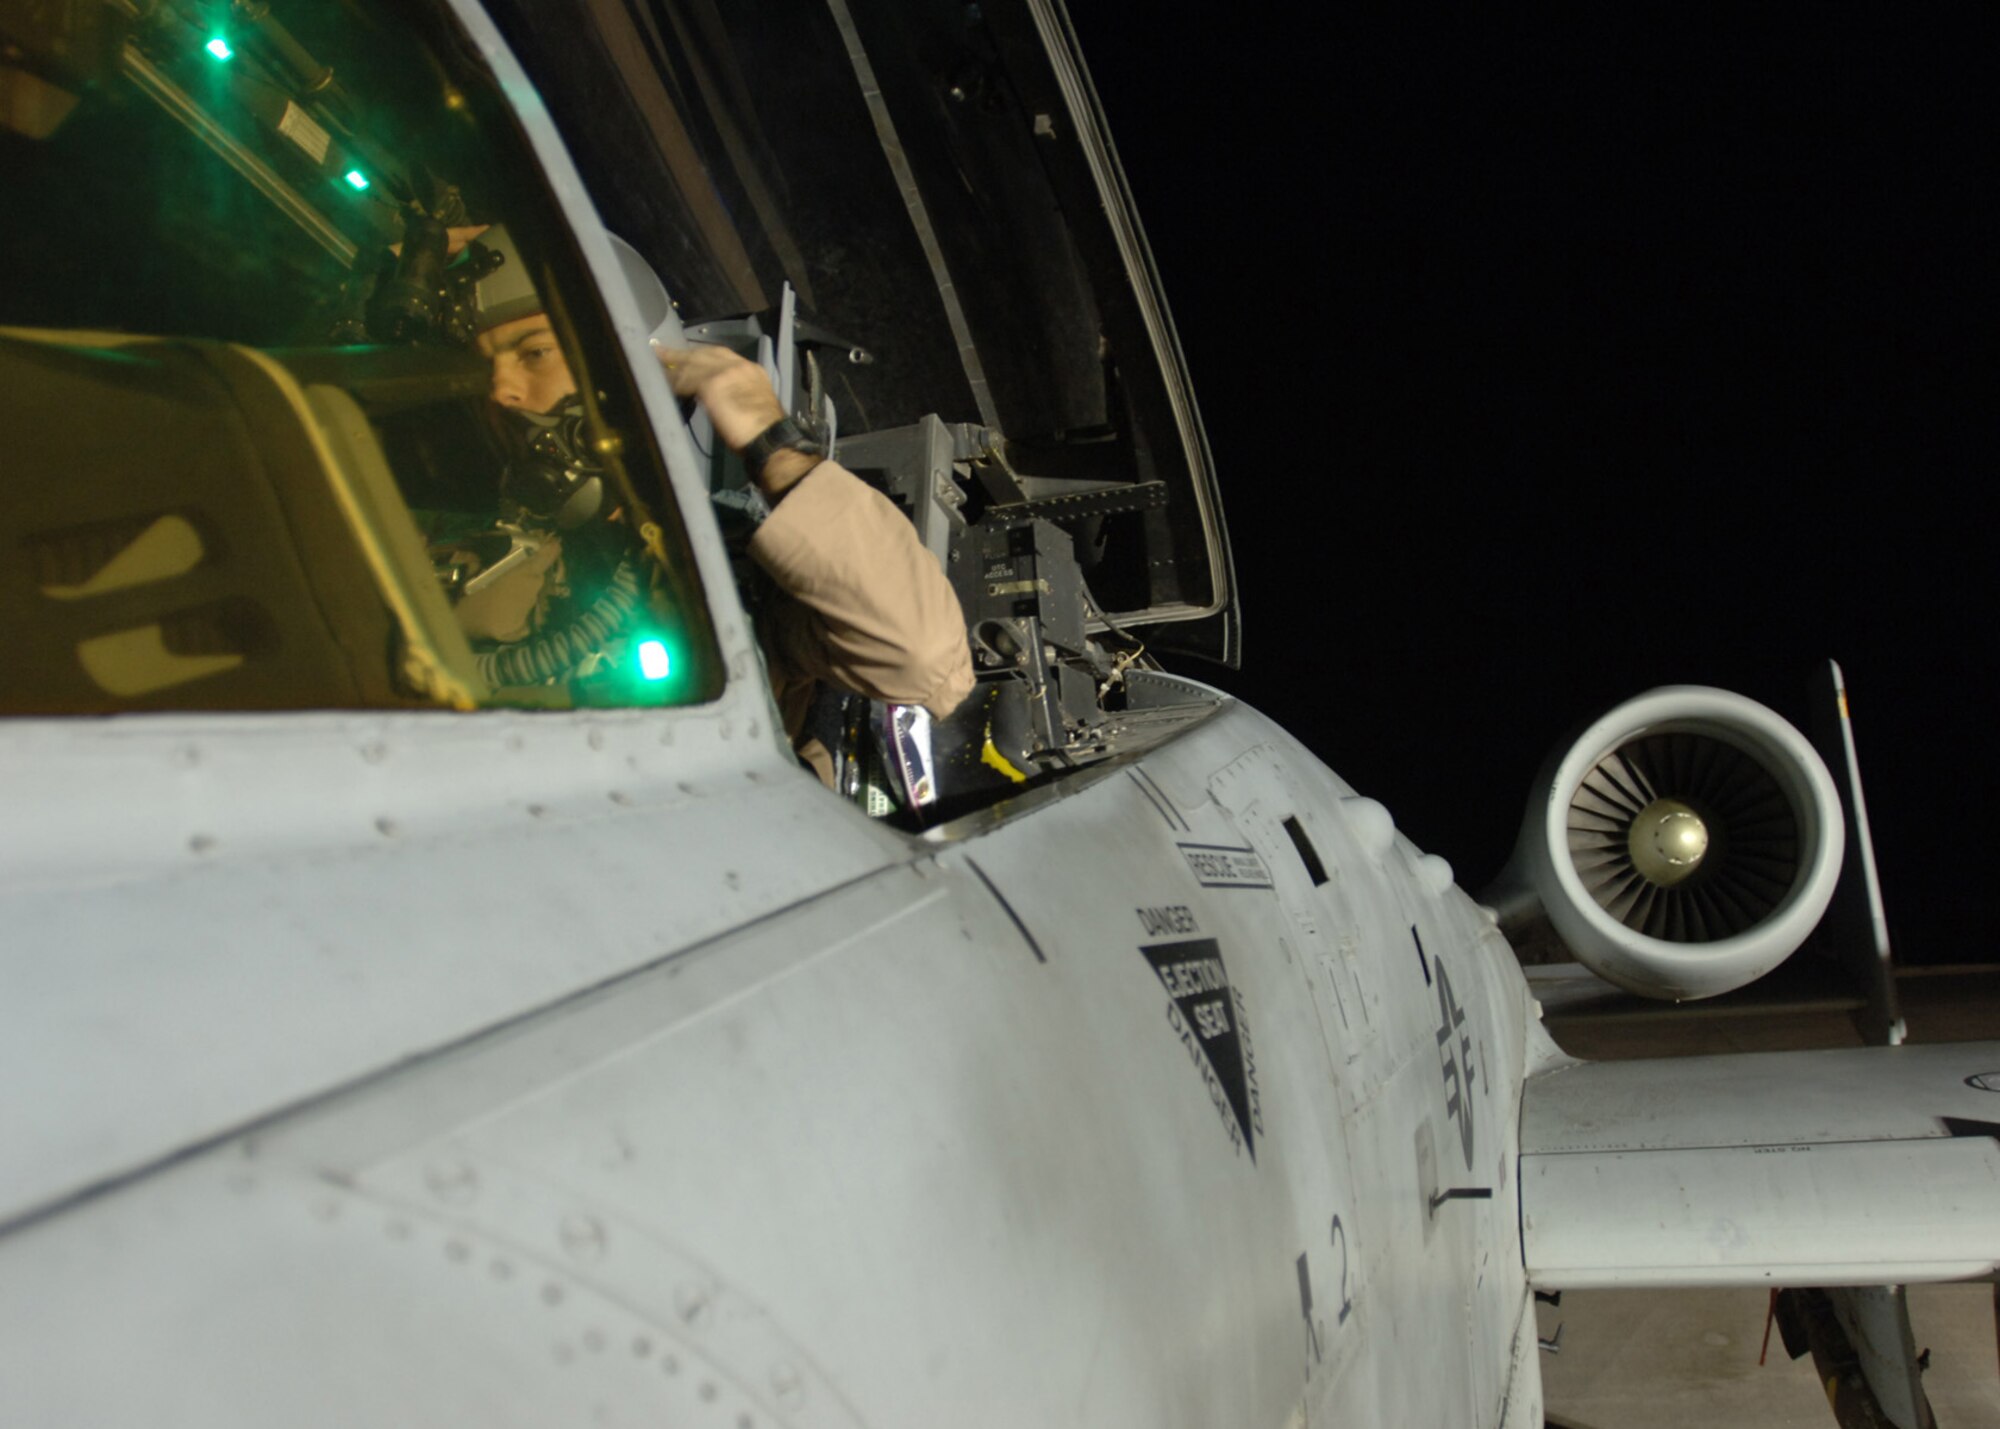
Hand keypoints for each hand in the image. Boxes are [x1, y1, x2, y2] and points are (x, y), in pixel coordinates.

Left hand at [652, 343, 784, 453]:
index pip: (722, 356)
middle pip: (705, 353)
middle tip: (663, 351)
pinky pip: (688, 378)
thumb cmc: (762, 432)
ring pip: (694, 364)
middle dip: (684, 353)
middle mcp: (740, 365)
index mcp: (752, 370)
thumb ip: (736, 393)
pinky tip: (664, 381)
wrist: (769, 439)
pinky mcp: (712, 383)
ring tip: (656, 361)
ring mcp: (726, 372)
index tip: (689, 356)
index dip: (703, 355)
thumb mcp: (753, 403)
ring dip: (674, 364)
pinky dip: (674, 380)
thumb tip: (719, 397)